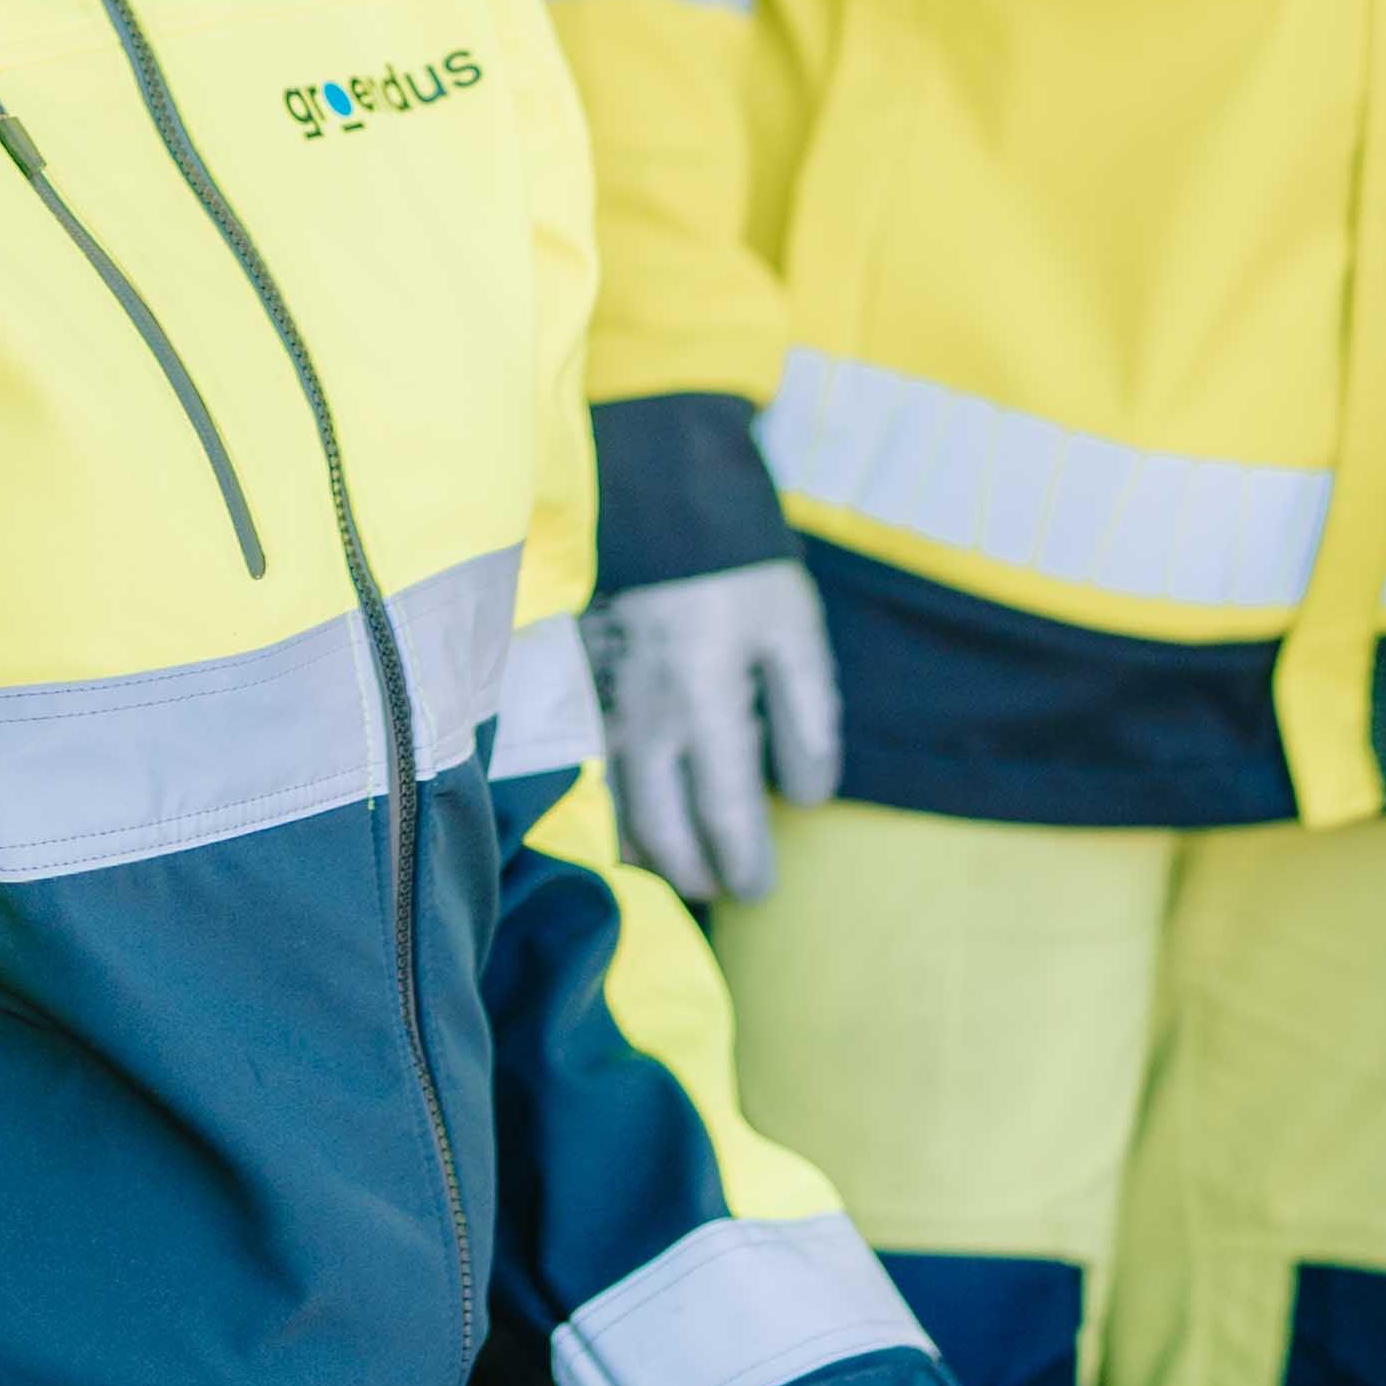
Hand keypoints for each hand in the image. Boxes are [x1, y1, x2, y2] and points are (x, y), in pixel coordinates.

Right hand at [585, 557, 842, 900]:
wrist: (651, 495)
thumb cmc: (734, 565)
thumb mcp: (793, 630)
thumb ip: (807, 716)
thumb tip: (810, 796)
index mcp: (706, 705)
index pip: (725, 813)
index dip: (743, 861)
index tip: (759, 890)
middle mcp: (646, 718)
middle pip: (662, 826)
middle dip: (693, 869)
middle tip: (718, 888)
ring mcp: (602, 704)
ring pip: (615, 805)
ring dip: (643, 848)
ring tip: (668, 870)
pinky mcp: (576, 686)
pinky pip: (585, 768)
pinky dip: (604, 806)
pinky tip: (617, 817)